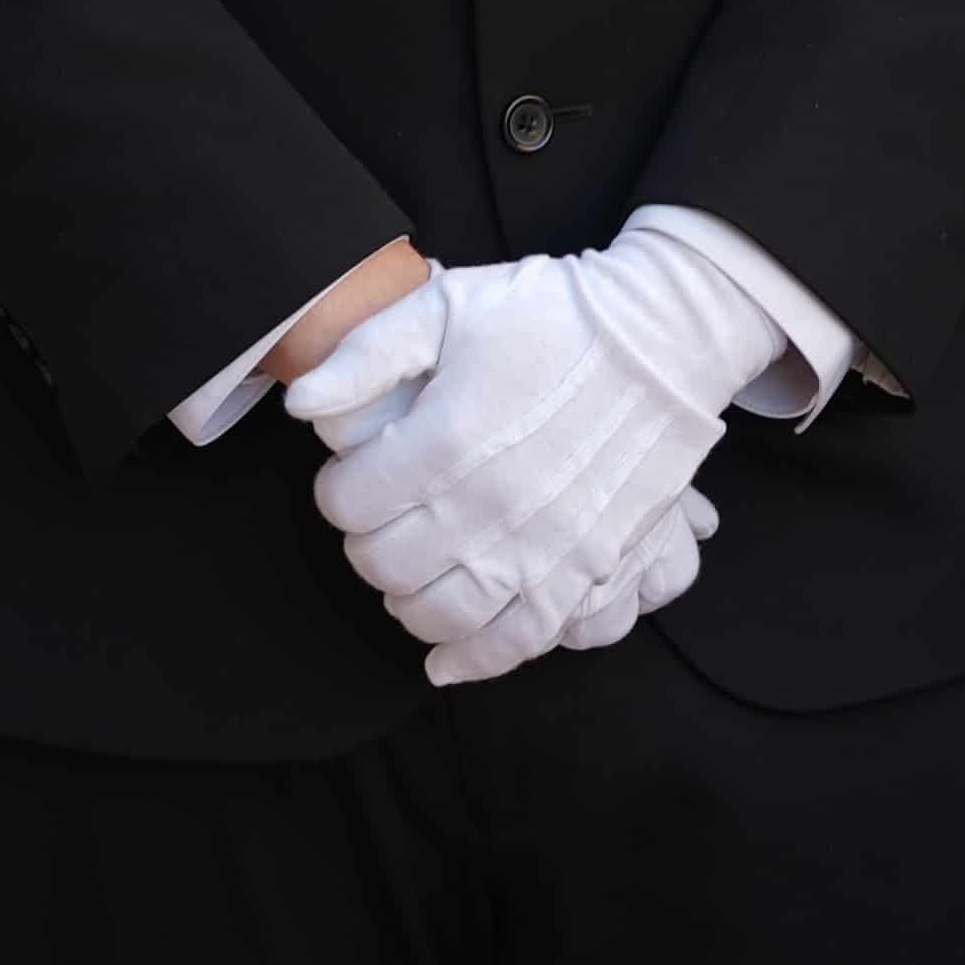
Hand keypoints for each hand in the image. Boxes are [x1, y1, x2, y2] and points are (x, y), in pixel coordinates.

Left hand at [288, 235, 783, 683]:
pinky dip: (474, 661)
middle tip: (383, 519)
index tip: (357, 474)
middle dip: (368, 545)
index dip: (339, 491)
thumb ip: (366, 354)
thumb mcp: (450, 304)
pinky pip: (516, 642)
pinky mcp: (585, 571)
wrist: (664, 336)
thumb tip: (301, 405)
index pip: (347, 504)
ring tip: (412, 576)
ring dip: (409, 604)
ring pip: (440, 615)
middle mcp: (485, 508)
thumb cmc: (555, 314)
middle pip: (385, 566)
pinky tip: (446, 660)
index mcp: (444, 443)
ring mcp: (539, 548)